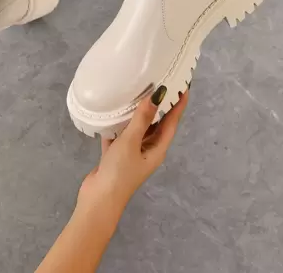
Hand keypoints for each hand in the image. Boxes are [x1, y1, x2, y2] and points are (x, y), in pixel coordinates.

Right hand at [79, 87, 188, 212]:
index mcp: (158, 148)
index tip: (183, 85)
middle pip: (156, 123)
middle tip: (159, 82)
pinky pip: (120, 135)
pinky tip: (111, 111)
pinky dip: (117, 124)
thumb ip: (142, 118)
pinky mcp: (116, 155)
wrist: (99, 200)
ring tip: (136, 91)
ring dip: (137, 113)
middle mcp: (148, 150)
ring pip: (137, 128)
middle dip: (159, 105)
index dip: (178, 104)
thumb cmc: (120, 172)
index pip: (172, 122)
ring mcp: (132, 153)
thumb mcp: (131, 142)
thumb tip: (158, 94)